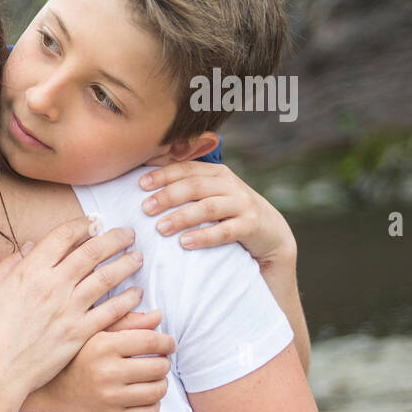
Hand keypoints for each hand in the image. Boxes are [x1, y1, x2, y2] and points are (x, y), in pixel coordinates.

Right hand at [0, 216, 144, 407]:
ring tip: (137, 257)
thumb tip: (27, 248)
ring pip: (107, 277)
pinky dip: (126, 300)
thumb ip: (10, 265)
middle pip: (92, 251)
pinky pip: (110, 311)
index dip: (82, 225)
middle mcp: (53, 285)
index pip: (63, 236)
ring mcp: (68, 309)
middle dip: (114, 238)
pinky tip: (136, 294)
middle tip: (128, 234)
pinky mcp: (79, 332)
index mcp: (29, 271)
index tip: (94, 222)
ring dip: (126, 264)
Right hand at [39, 309, 174, 411]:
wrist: (50, 391)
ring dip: (160, 383)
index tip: (168, 344)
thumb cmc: (77, 357)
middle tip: (156, 361)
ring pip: (158, 390)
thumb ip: (127, 321)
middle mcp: (107, 372)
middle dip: (163, 362)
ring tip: (150, 378)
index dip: (167, 342)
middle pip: (159, 366)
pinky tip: (142, 396)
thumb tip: (159, 316)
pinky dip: (153, 404)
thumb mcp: (96, 333)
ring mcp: (110, 398)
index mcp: (103, 346)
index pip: (152, 341)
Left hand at [139, 162, 296, 267]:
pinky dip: (203, 237)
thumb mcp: (211, 194)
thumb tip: (144, 181)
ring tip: (160, 228)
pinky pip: (225, 231)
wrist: (270, 234)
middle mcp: (230, 185)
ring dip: (182, 217)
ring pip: (208, 207)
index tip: (140, 184)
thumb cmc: (229, 213)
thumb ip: (187, 186)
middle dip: (167, 196)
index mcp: (217, 173)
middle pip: (195, 186)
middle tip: (145, 209)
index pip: (187, 168)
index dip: (163, 174)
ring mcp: (243, 204)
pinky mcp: (251, 225)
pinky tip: (184, 243)